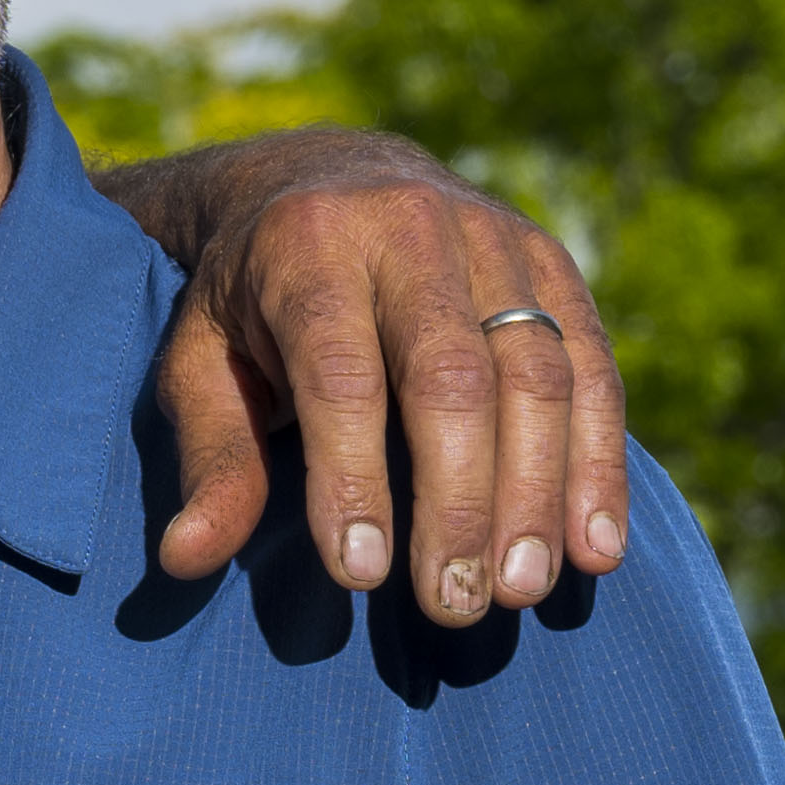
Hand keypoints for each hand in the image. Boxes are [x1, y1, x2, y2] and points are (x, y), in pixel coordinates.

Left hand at [136, 132, 631, 623]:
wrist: (327, 180)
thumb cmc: (251, 301)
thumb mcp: (201, 364)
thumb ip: (210, 456)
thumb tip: (185, 559)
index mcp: (308, 249)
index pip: (340, 375)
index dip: (353, 477)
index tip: (359, 575)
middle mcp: (411, 230)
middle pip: (453, 377)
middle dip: (457, 500)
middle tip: (455, 605)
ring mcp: (497, 241)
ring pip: (537, 373)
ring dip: (538, 493)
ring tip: (520, 591)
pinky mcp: (555, 265)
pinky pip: (592, 367)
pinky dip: (599, 463)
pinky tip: (595, 550)